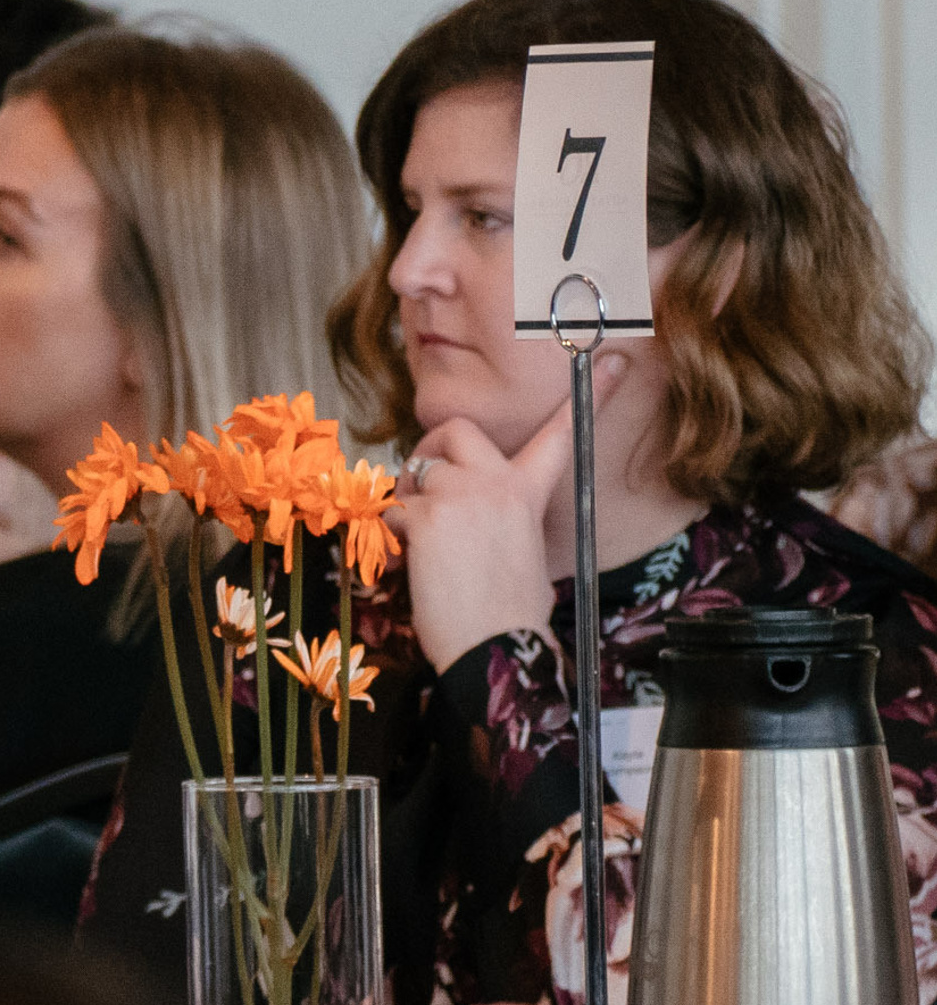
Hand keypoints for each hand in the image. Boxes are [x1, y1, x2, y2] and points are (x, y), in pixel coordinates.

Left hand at [390, 362, 622, 673]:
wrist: (495, 646)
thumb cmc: (509, 609)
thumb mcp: (521, 545)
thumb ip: (499, 510)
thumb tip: (464, 506)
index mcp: (529, 490)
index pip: (561, 433)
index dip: (590, 393)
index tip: (612, 358)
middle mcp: (496, 483)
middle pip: (454, 429)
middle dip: (431, 447)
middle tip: (425, 476)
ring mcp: (458, 496)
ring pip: (414, 473)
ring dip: (408, 499)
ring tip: (423, 540)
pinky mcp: (424, 518)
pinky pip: (393, 511)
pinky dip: (394, 534)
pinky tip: (414, 563)